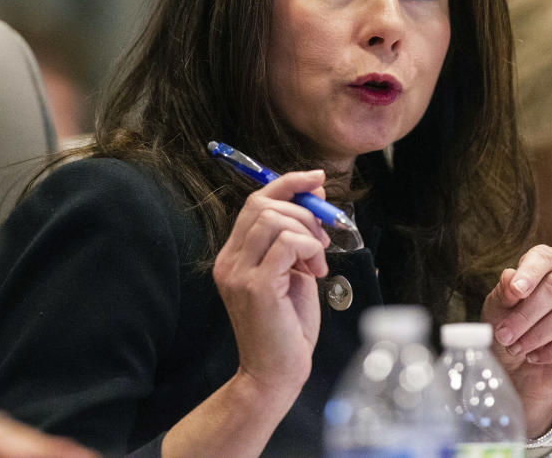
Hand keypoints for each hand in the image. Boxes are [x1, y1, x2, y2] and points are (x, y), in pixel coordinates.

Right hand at [213, 170, 330, 395]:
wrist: (276, 373)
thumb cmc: (287, 326)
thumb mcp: (293, 272)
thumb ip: (296, 238)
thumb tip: (315, 196)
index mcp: (234, 255)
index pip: (256, 201)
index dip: (288, 183)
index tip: (317, 178)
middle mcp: (229, 260)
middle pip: (263, 204)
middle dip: (304, 212)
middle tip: (322, 240)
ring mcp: (238, 273)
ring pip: (275, 219)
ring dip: (308, 232)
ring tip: (318, 262)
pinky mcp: (256, 286)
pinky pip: (288, 243)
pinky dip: (310, 248)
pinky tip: (316, 270)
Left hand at [481, 244, 551, 435]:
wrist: (516, 368)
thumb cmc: (508, 329)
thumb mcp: (497, 309)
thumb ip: (504, 291)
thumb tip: (510, 276)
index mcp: (547, 265)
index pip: (543, 257)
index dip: (530, 273)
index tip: (516, 291)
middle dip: (528, 313)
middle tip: (505, 335)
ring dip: (540, 333)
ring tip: (518, 348)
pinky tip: (536, 357)